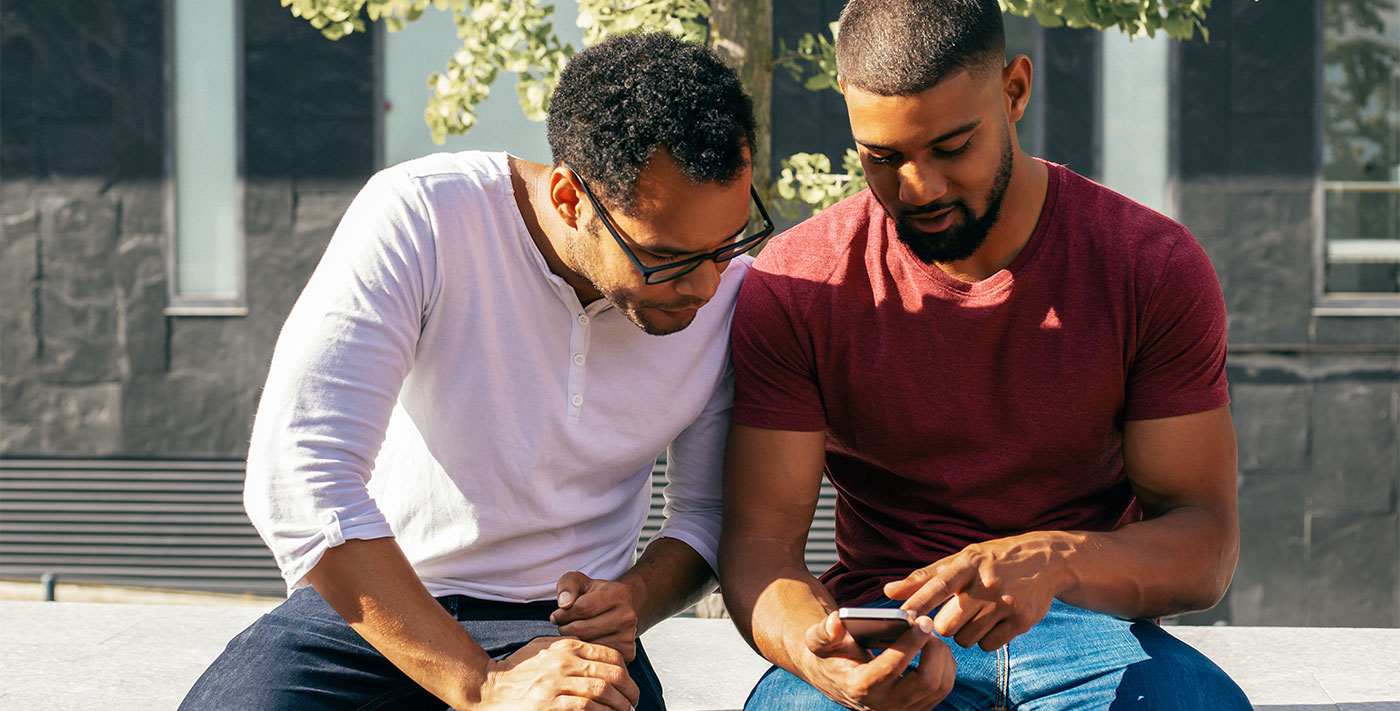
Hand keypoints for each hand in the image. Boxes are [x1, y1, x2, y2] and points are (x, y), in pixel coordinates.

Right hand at [476, 636, 639, 710]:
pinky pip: (585, 708)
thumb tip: (599, 657)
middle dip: (629, 692)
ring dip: (619, 706)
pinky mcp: (549, 706)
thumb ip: (570, 648)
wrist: (487, 688)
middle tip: (634, 703)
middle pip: (611, 676)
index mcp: (566, 647)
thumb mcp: (544, 648)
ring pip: (602, 693)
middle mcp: (564, 663)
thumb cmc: (518, 670)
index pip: (610, 656)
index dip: (626, 673)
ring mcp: (556, 685)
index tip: (630, 686)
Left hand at [551, 572, 639, 661]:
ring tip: (573, 633)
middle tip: (562, 626)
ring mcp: (629, 636)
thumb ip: (567, 586)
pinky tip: (584, 643)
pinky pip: (595, 658)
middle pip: (583, 629)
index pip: (582, 608)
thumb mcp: (579, 581)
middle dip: (565, 629)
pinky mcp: (628, 653)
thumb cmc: (595, 595)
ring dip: (573, 642)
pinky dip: (584, 653)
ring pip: (588, 646)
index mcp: (618, 593)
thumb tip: (564, 604)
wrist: (621, 608)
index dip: (563, 614)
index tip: (557, 615)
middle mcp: (627, 616)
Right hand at [795, 610, 953, 710]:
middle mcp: (883, 705)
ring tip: (928, 634)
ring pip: (940, 686)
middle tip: (927, 624)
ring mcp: (902, 710)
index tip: (922, 620)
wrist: (834, 676)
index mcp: (859, 687)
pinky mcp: (916, 708)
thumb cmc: (829, 653)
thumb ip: (824, 631)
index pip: (892, 667)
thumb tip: (836, 622)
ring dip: (941, 655)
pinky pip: (943, 689)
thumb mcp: (817, 640)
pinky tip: (931, 647)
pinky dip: (945, 665)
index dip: (911, 642)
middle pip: (927, 682)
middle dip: (934, 649)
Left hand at [884, 533, 1069, 651]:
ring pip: (966, 639)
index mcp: (967, 564)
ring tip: (979, 613)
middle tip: (958, 611)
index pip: (937, 585)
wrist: (1045, 560)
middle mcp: (986, 583)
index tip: (902, 616)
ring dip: (967, 632)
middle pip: (947, 625)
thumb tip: (888, 591)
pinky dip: (987, 639)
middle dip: (946, 625)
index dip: (918, 602)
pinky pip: (989, 645)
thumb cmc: (992, 560)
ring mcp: (1005, 603)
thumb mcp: (961, 559)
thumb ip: (925, 577)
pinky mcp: (1021, 620)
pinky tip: (995, 621)